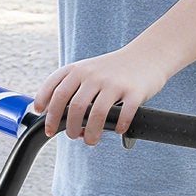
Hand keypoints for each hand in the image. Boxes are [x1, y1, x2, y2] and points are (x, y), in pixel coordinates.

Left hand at [32, 43, 169, 143]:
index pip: (55, 90)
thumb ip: (70, 88)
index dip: (47, 111)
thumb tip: (55, 118)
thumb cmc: (112, 69)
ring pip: (96, 114)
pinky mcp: (134, 91)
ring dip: (90, 133)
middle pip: (74, 107)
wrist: (147, 54)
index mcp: (78, 70)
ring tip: (90, 140)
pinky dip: (118, 126)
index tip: (47, 127)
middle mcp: (93, 75)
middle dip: (69, 127)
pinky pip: (124, 113)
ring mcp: (114, 83)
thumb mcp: (87, 70)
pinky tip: (117, 130)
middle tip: (72, 136)